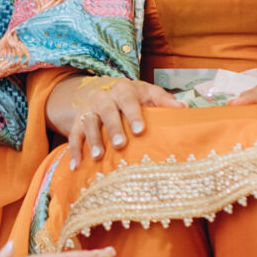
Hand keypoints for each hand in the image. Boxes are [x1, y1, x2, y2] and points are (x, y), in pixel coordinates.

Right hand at [45, 75, 176, 169]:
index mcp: (123, 90)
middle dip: (113, 128)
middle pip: (106, 111)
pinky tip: (76, 166)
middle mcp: (103, 98)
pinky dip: (73, 151)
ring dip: (92, 140)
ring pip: (88, 123)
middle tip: (120, 144)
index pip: (128, 99)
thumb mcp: (147, 93)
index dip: (133, 114)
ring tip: (98, 157)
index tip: (140, 130)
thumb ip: (163, 100)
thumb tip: (184, 108)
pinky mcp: (77, 122)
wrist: (100, 91)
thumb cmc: (131, 98)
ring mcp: (88, 110)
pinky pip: (73, 136)